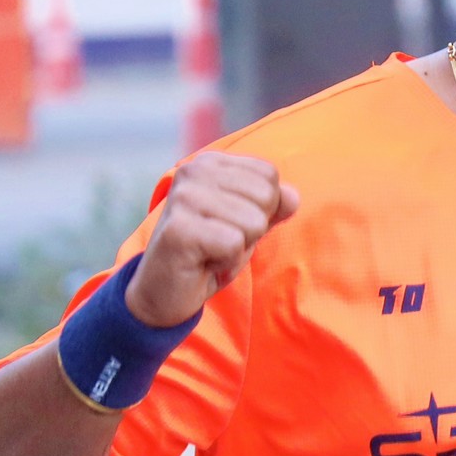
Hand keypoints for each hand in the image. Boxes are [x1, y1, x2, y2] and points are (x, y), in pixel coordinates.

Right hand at [123, 152, 299, 325]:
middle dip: (252, 229)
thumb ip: (272, 206)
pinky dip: (227, 262)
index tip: (231, 224)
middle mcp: (193, 171)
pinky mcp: (179, 228)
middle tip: (220, 242)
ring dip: (239, 248)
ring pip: (253, 222)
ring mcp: (183, 197)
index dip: (262, 209)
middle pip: (266, 196)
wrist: (163, 292)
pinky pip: (234, 244)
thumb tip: (292, 196)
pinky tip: (204, 263)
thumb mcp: (248, 225)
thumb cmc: (209, 253)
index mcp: (210, 162)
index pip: (269, 175)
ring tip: (212, 252)